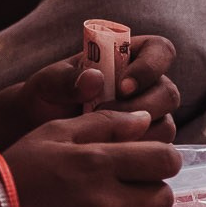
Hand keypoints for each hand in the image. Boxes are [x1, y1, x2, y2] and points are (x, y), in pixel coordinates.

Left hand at [0, 36, 180, 163]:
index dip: (150, 67)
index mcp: (131, 57)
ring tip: (101, 137)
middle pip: (169, 93)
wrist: (36, 132)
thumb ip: (66, 79)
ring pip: (166, 126)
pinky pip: (154, 152)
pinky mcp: (143, 146)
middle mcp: (147, 87)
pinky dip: (133, 154)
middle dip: (143, 108)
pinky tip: (106, 154)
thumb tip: (94, 80)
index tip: (122, 86)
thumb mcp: (47, 83)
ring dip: (138, 135)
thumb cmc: (44, 98)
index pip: (161, 51)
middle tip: (106, 117)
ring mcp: (148, 118)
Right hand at [2, 111, 178, 206]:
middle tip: (124, 197)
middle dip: (149, 195)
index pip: (166, 160)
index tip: (149, 167)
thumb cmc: (21, 169)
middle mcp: (102, 202)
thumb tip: (145, 119)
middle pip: (163, 198)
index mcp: (96, 162)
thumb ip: (104, 122)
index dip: (163, 161)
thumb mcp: (54, 133)